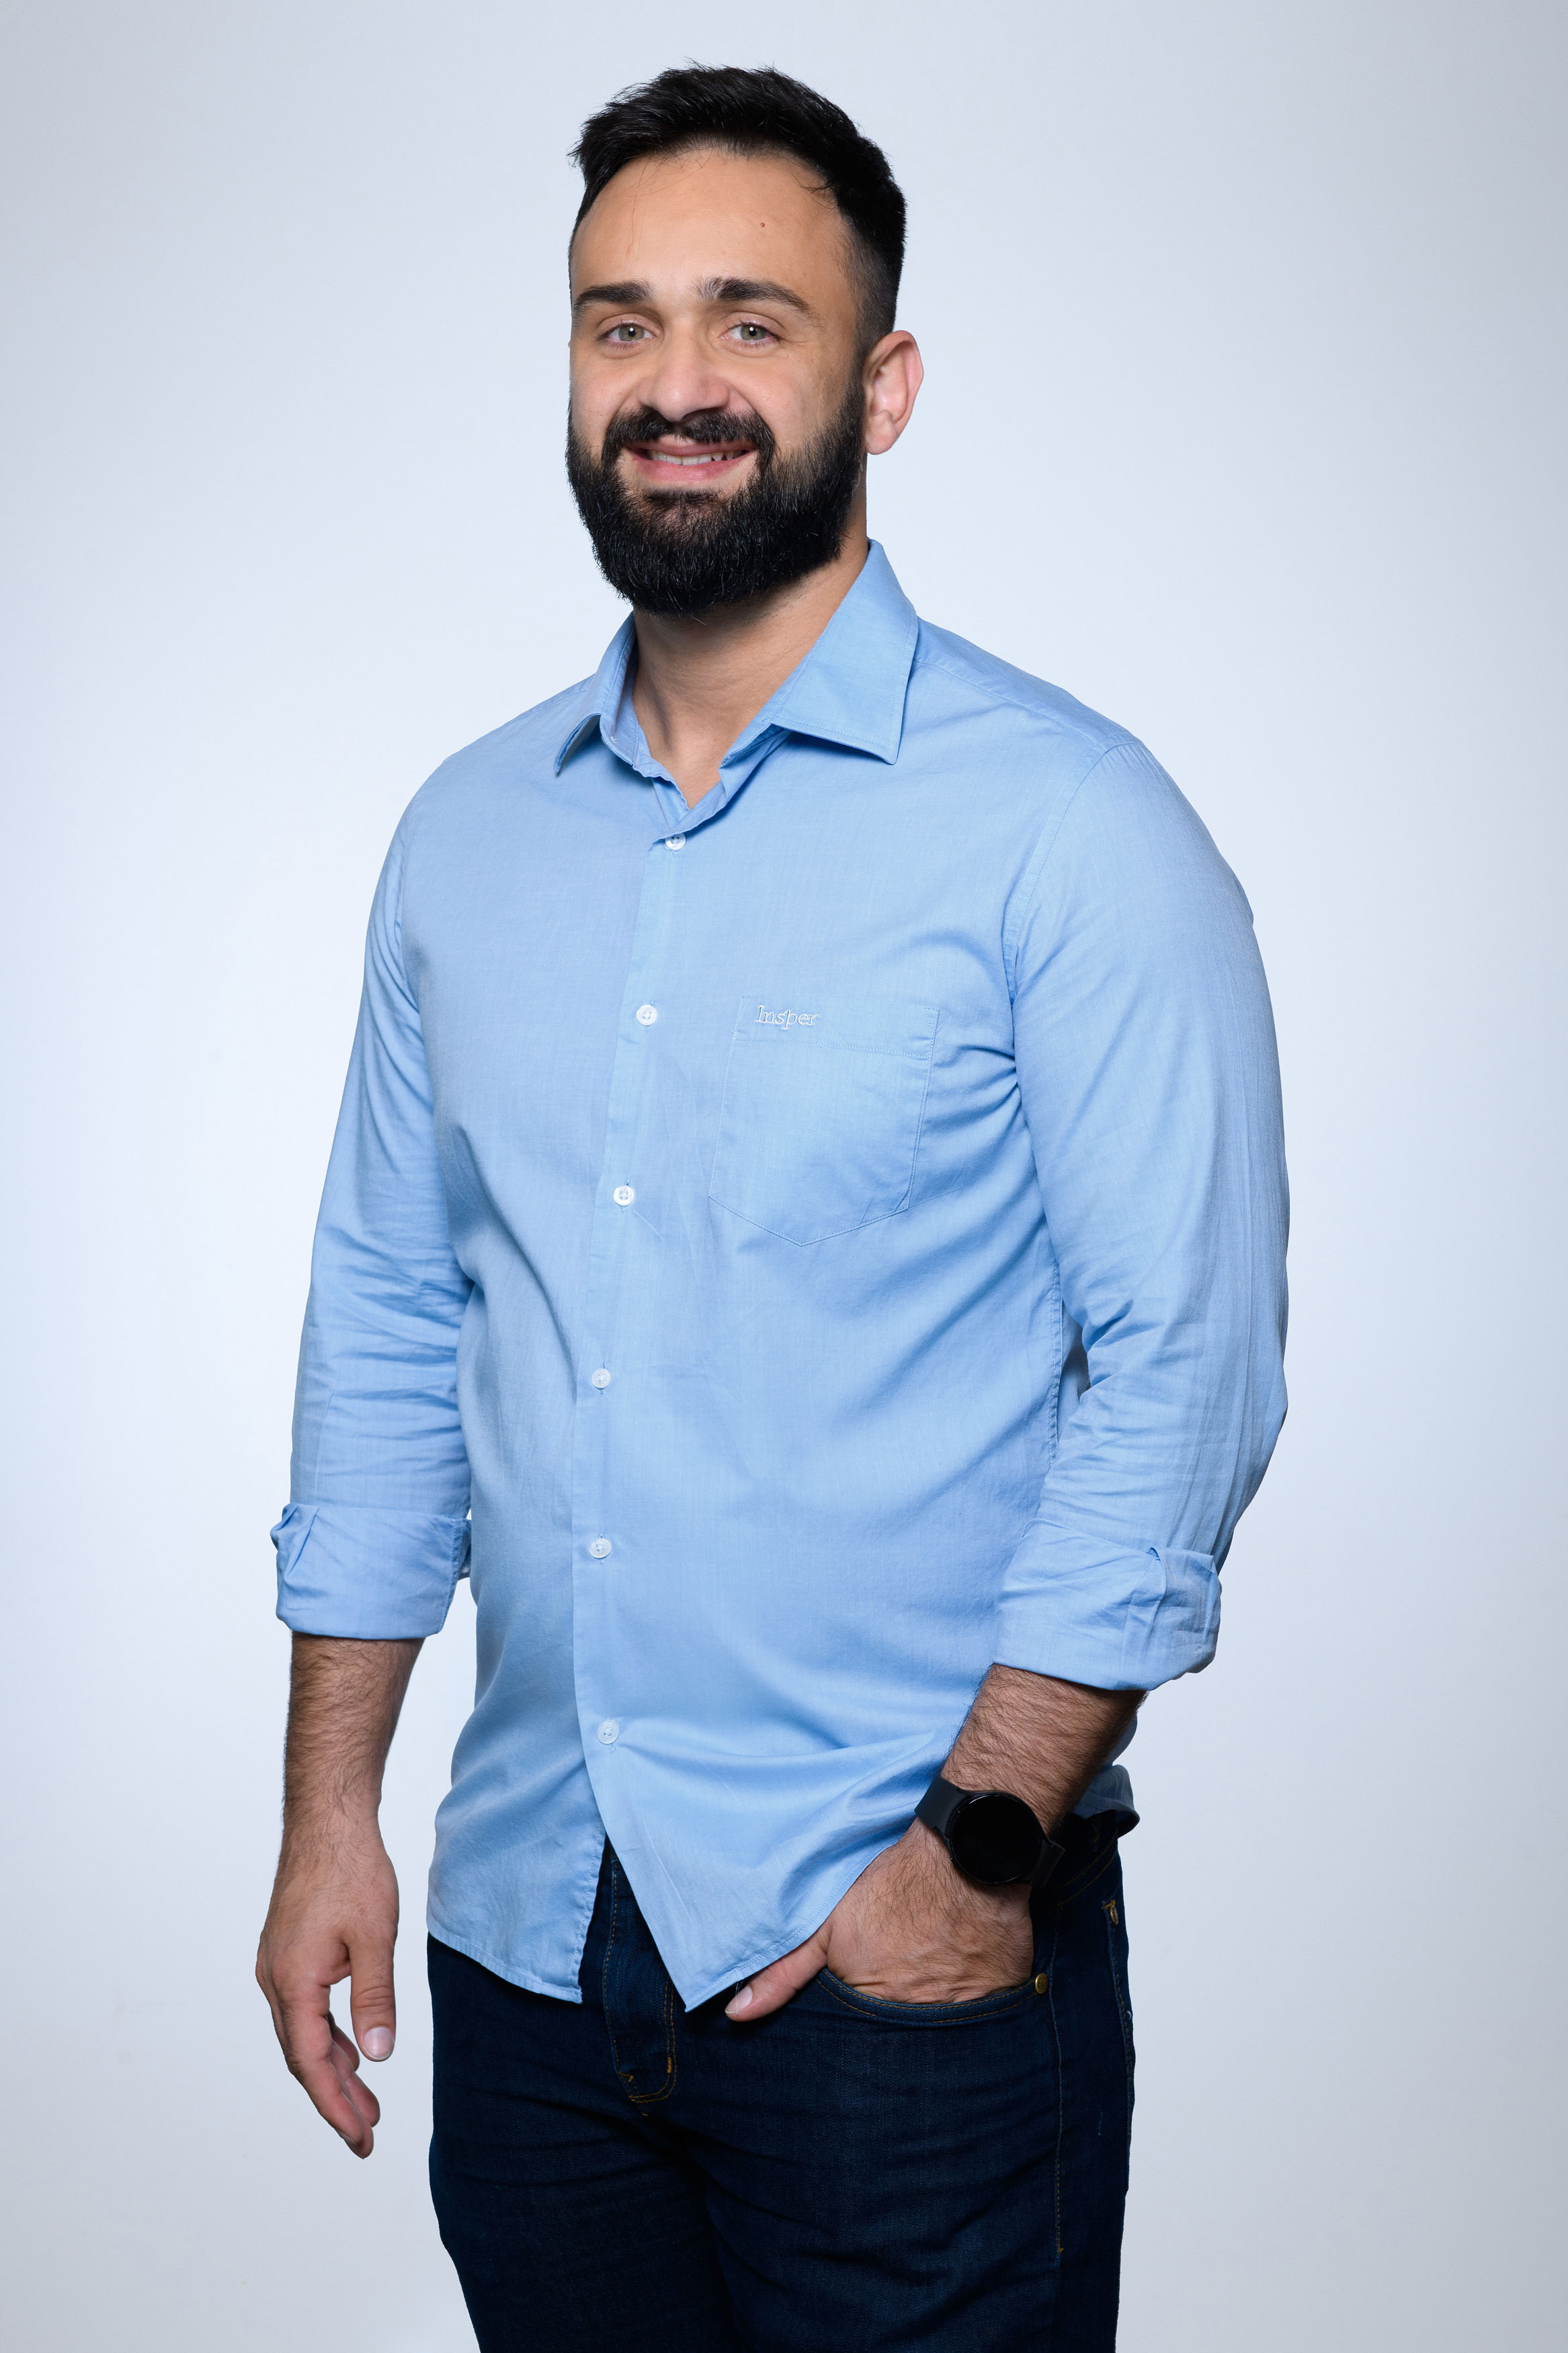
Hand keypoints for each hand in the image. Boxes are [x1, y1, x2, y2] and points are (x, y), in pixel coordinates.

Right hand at [255, 1820, 400, 2156]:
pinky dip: (328, 2036)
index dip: (336, 2106)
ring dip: (333, 2070)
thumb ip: (374, 1998)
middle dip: (335, 2099)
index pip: (312, 2064)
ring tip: (367, 2103)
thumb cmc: (350, 1870)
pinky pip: (304, 2010)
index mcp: (292, 1982)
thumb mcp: (374, 1937)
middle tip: (366, 2135)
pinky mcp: (288, 1953)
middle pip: (303, 2058)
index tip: (359, 2139)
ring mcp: (278, 1966)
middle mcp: (275, 1980)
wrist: (328, 1820)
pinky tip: (352, 2049)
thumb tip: (377, 2055)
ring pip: (303, 2035)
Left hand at [726, 1820, 1033, 2020]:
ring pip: (941, 2035)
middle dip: (892, 2039)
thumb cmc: (893, 1887)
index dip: (854, 2036)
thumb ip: (784, 1972)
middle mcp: (917, 2024)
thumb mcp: (828, 1925)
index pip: (855, 2047)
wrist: (966, 1855)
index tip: (860, 2021)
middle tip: (897, 1995)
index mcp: (871, 2009)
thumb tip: (737, 2015)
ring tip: (932, 1985)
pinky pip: (983, 2019)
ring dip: (934, 2018)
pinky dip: (973, 2006)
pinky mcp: (1000, 2000)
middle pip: (898, 2048)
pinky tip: (966, 1979)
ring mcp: (962, 2016)